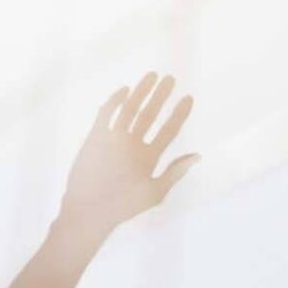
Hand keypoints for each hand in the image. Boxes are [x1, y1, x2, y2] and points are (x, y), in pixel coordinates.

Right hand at [59, 72, 197, 236]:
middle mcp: (134, 144)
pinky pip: (106, 115)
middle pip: (150, 115)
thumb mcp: (155, 191)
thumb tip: (197, 156)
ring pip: (130, 110)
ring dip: (141, 92)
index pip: (169, 130)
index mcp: (150, 156)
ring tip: (153, 75)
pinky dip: (114, 102)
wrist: (89, 212)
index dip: (180, 114)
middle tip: (172, 78)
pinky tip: (125, 90)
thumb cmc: (123, 206)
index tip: (189, 98)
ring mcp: (115, 140)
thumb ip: (175, 172)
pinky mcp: (96, 138)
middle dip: (161, 96)